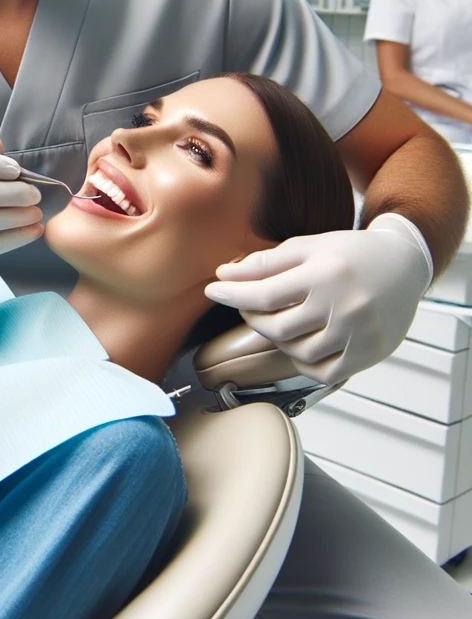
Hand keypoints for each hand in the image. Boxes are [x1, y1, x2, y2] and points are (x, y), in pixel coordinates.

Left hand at [204, 214, 432, 384]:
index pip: (263, 294)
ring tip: (278, 320)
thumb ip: (266, 261)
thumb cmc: (351, 252)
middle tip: (248, 306)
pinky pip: (324, 372)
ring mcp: (358, 334)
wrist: (405, 263)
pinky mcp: (370, 353)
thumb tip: (224, 274)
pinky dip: (304, 362)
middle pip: (277, 328)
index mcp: (324, 274)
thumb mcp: (309, 246)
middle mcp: (343, 306)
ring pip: (298, 352)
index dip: (232, 295)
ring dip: (278, 339)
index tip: (213, 291)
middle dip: (252, 318)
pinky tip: (301, 342)